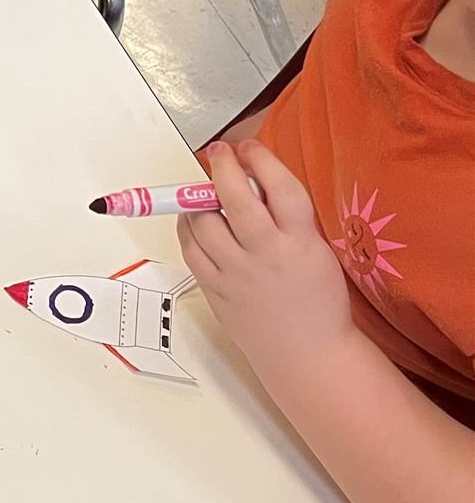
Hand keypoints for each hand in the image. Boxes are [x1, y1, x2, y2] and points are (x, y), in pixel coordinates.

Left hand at [178, 140, 352, 385]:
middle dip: (222, 167)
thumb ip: (288, 217)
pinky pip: (191, 250)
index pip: (281, 188)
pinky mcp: (216, 290)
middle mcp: (267, 255)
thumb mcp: (316, 250)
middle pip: (235, 199)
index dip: (261, 160)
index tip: (249, 147)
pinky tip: (192, 218)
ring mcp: (237, 274)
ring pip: (203, 223)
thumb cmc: (317, 299)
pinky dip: (187, 228)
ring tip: (204, 190)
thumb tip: (253, 176)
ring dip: (198, 198)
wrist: (309, 355)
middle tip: (219, 152)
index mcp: (301, 242)